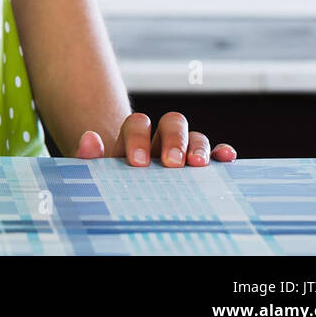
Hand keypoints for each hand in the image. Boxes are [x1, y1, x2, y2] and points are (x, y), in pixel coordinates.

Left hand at [75, 111, 236, 166]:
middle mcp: (161, 139)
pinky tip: (226, 158)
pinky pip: (216, 154)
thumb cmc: (111, 181)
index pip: (138, 123)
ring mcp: (183, 150)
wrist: (127, 194)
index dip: (139, 137)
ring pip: (196, 136)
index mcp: (134, 137)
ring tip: (197, 165)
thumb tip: (89, 139)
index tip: (138, 163)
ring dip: (198, 147)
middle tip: (171, 163)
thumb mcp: (96, 171)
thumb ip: (89, 156)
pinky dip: (221, 153)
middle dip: (174, 140)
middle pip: (172, 122)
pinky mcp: (202, 166)